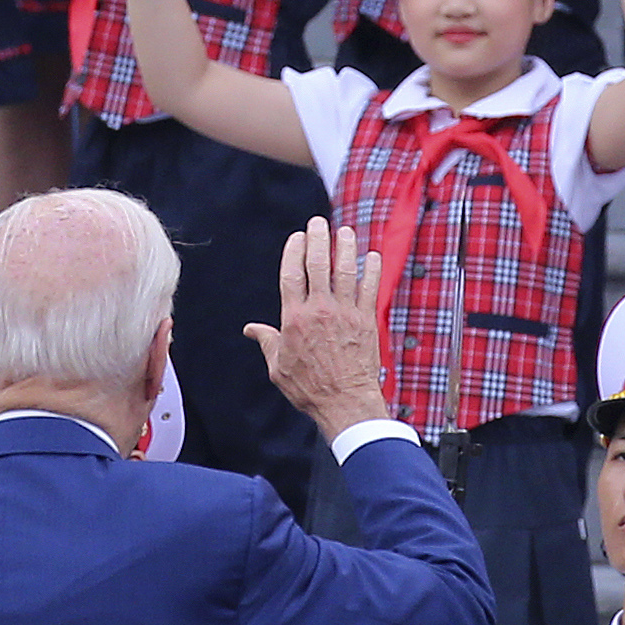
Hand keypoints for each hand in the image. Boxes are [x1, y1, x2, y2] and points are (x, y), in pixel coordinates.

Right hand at [243, 218, 390, 437]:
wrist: (344, 402)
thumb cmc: (309, 388)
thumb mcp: (278, 367)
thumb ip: (267, 342)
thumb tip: (251, 330)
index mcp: (294, 318)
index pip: (292, 273)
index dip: (294, 250)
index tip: (297, 236)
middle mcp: (319, 310)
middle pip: (318, 264)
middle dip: (318, 239)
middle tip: (318, 222)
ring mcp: (345, 313)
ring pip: (346, 271)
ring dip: (346, 247)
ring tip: (345, 231)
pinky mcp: (366, 321)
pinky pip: (369, 288)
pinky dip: (372, 270)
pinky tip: (373, 256)